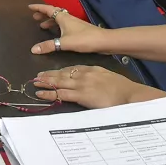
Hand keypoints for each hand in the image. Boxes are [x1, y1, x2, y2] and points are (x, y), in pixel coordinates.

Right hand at [28, 4, 106, 53]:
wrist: (103, 41)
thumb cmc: (84, 39)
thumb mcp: (64, 43)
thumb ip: (49, 46)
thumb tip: (33, 49)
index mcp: (63, 17)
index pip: (48, 9)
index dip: (38, 8)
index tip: (29, 7)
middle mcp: (68, 18)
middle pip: (53, 13)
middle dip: (43, 14)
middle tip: (34, 17)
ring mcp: (74, 24)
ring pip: (59, 20)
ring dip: (50, 21)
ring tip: (42, 26)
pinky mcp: (78, 30)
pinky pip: (63, 25)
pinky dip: (56, 27)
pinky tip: (56, 34)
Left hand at [34, 65, 165, 108]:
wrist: (130, 94)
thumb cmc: (124, 90)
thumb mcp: (110, 79)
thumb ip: (100, 80)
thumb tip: (96, 86)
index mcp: (92, 69)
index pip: (72, 69)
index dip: (60, 71)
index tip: (52, 72)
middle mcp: (84, 74)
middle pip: (62, 73)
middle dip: (49, 75)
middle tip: (38, 76)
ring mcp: (81, 84)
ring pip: (58, 82)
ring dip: (45, 82)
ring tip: (35, 82)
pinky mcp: (80, 95)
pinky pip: (61, 94)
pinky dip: (49, 93)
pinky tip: (40, 93)